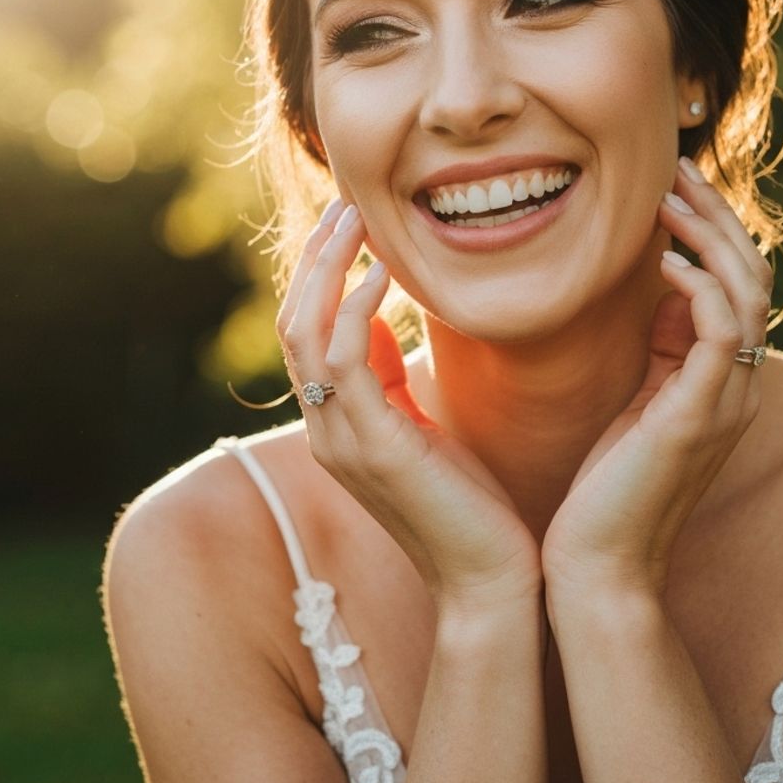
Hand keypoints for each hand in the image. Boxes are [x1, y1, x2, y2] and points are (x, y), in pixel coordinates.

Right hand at [278, 199, 543, 615]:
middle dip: (315, 258)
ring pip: (306, 332)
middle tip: (344, 204)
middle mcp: (324, 428)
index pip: (304, 331)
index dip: (319, 273)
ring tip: (356, 219)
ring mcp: (339, 439)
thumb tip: (377, 319)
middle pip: (292, 321)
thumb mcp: (421, 424)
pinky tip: (385, 274)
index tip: (348, 222)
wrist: (489, 578)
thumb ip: (390, 377)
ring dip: (329, 268)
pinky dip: (359, 308)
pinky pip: (347, 359)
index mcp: (334, 421)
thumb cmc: (468, 500)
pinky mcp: (370, 446)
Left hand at [540, 157, 771, 601]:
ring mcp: (728, 401)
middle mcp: (739, 385)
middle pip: (752, 276)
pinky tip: (665, 261)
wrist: (597, 563)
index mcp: (723, 379)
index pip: (738, 285)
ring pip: (747, 294)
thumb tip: (658, 284)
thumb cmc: (603, 483)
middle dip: (717, 217)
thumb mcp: (637, 398)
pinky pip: (723, 332)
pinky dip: (700, 288)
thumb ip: (658, 347)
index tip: (671, 186)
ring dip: (711, 238)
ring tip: (670, 198)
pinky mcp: (702, 415)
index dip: (712, 230)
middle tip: (677, 171)